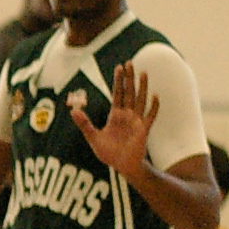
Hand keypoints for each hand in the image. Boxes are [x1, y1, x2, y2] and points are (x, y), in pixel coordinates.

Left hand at [66, 61, 158, 178]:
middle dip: (129, 78)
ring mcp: (136, 121)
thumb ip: (85, 124)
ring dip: (142, 87)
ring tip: (144, 73)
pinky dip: (153, 107)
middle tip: (130, 62)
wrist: (121, 166)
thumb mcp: (93, 137)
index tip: (119, 67)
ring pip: (140, 100)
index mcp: (115, 115)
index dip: (118, 80)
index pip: (117, 93)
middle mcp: (127, 115)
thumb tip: (73, 111)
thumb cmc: (108, 152)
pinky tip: (156, 96)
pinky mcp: (143, 130)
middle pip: (129, 92)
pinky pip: (150, 116)